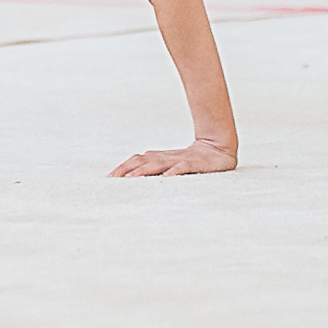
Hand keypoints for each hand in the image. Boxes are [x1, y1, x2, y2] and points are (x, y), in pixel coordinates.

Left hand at [108, 139, 237, 177]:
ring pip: (159, 165)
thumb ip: (154, 167)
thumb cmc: (191, 159)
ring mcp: (180, 160)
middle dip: (127, 170)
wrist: (218, 147)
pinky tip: (167, 178)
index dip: (122, 168)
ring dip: (144, 171)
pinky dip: (174, 172)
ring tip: (131, 179)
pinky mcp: (195, 163)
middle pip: (142, 161)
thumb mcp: (170, 164)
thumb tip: (132, 174)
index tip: (109, 178)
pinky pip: (183, 168)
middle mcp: (166, 158)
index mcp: (159, 158)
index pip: (136, 160)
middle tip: (114, 180)